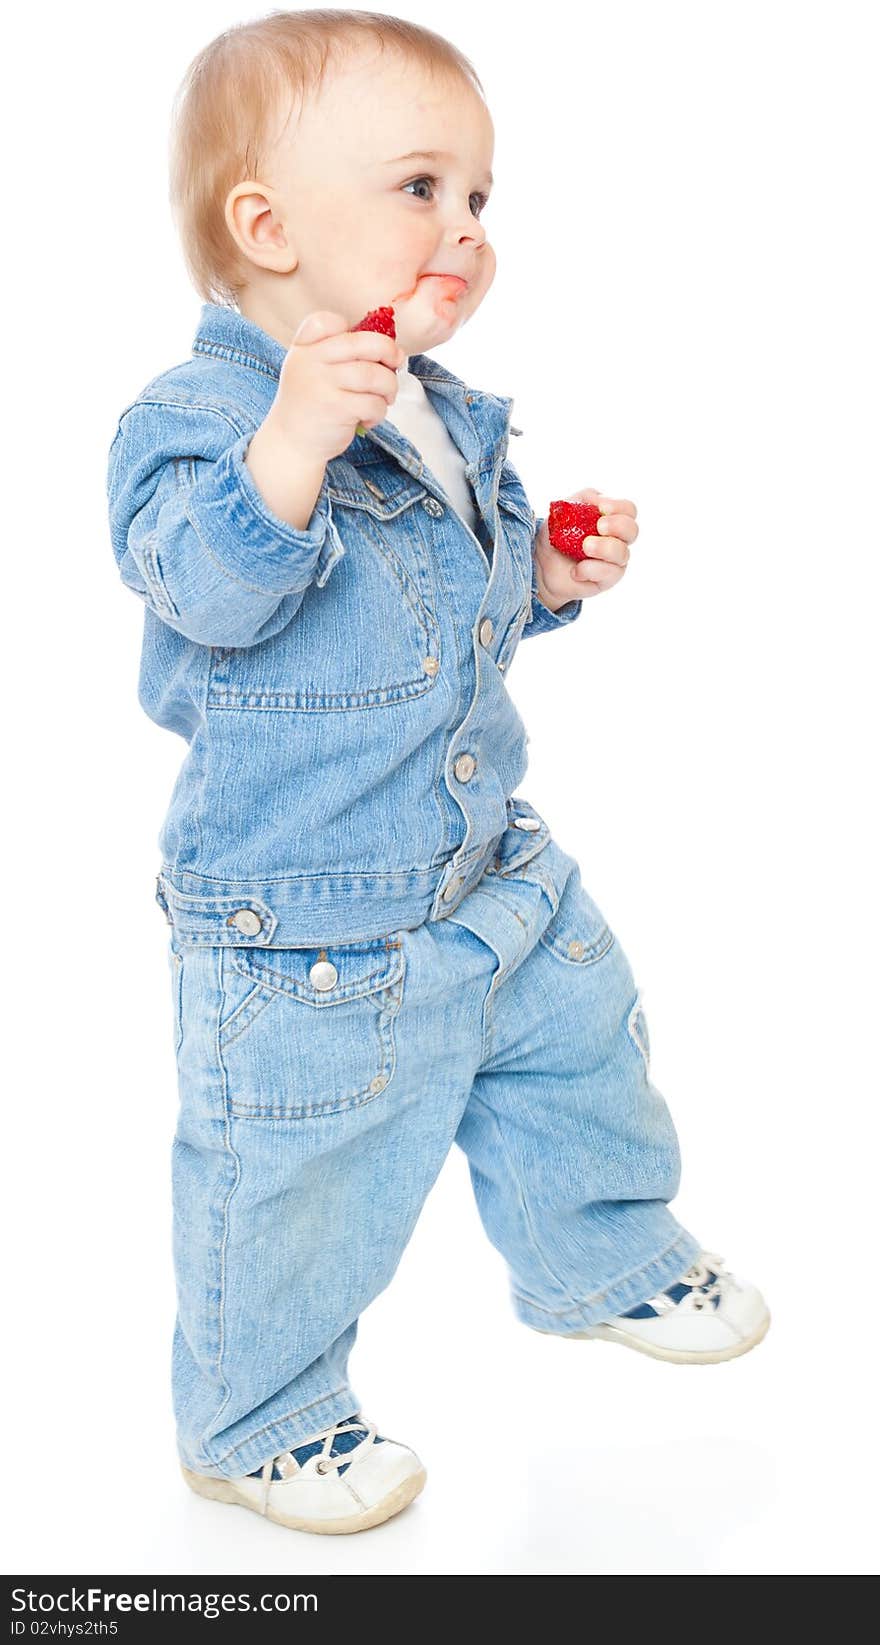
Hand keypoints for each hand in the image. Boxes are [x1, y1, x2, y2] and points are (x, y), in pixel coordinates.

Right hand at [272, 311, 405, 464]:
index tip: (360, 350)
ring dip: (389, 388)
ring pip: (375, 375)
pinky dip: (379, 412)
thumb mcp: (312, 372)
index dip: (353, 329)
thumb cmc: (311, 406)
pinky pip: (374, 402)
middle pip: (364, 342)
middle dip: (389, 352)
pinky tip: (369, 419)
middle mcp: (310, 362)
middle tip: (395, 365)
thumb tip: (394, 351)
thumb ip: (340, 356)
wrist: (291, 443)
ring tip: (385, 398)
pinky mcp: (336, 408)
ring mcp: (322, 384)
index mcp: (304, 349)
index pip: (327, 321)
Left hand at [533, 488, 638, 609]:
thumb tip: (599, 500)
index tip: (602, 508)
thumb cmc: (558, 533)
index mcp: (612, 518)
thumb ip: (584, 498)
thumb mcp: (566, 508)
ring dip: (605, 548)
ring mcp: (614, 561)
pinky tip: (575, 570)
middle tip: (599, 526)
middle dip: (618, 526)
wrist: (542, 562)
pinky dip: (591, 569)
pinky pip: (609, 574)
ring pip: (622, 554)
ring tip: (585, 547)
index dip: (620, 507)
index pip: (628, 510)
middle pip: (632, 531)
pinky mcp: (606, 580)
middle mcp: (618, 540)